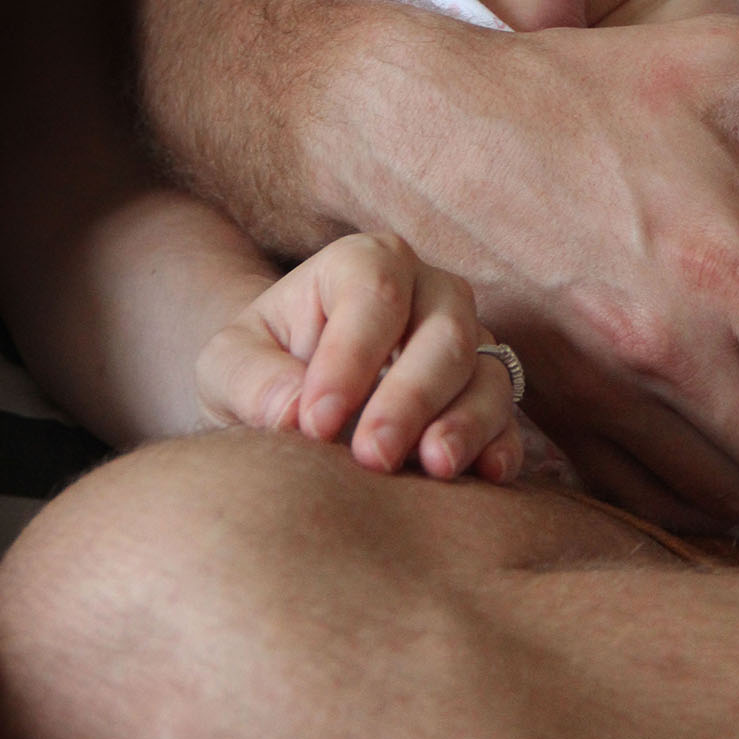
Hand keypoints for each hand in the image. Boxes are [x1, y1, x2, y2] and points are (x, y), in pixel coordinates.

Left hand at [196, 233, 523, 483]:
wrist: (295, 402)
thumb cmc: (263, 370)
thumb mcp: (229, 367)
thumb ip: (252, 381)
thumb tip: (293, 412)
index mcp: (365, 263)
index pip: (374, 293)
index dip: (350, 356)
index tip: (315, 423)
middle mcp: (430, 291)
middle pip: (444, 331)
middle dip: (410, 396)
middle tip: (371, 457)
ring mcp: (468, 341)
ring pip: (485, 371)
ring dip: (464, 421)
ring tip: (433, 468)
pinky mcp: (487, 394)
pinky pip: (509, 415)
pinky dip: (501, 443)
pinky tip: (485, 475)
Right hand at [299, 4, 738, 529]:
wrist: (417, 125)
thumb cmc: (572, 90)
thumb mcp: (720, 58)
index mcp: (728, 265)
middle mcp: (669, 344)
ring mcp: (600, 384)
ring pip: (715, 493)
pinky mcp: (543, 400)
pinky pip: (631, 488)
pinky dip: (679, 487)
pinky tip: (695, 454)